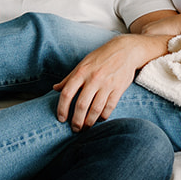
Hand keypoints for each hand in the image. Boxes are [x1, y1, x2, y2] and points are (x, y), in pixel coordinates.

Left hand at [53, 34, 169, 130]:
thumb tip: (55, 88)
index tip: (61, 119)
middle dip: (76, 121)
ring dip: (89, 122)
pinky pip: (109, 108)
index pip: (66, 93)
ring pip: (95, 110)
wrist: (125, 50)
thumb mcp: (83, 63)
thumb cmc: (101, 57)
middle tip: (74, 129)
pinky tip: (99, 119)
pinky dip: (103, 116)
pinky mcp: (118, 89)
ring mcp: (107, 85)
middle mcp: (93, 79)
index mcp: (81, 72)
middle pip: (81, 105)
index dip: (62, 108)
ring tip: (86, 127)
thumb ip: (69, 77)